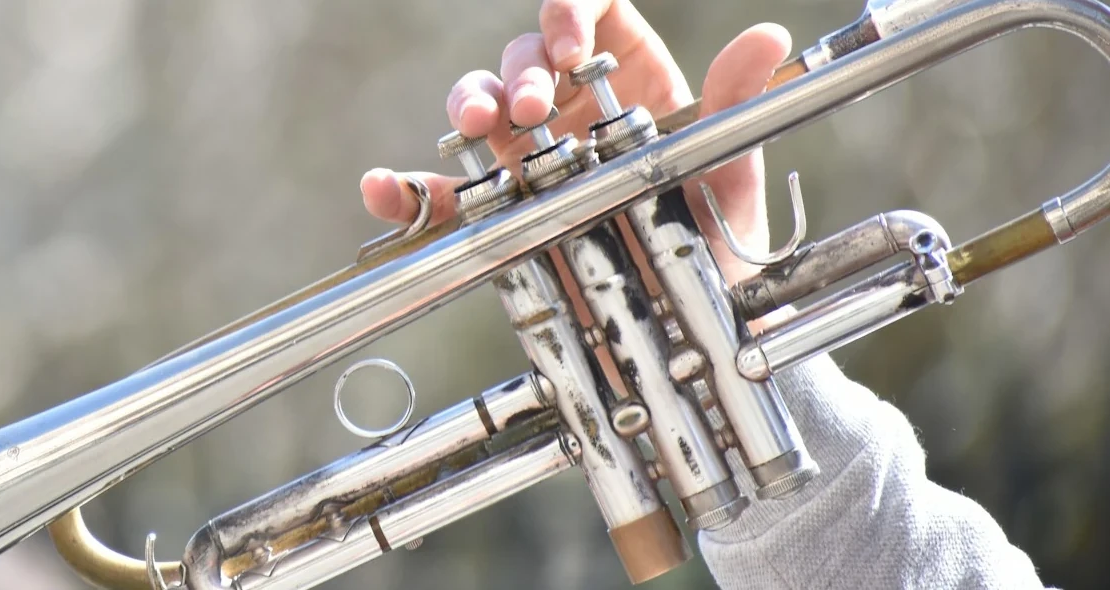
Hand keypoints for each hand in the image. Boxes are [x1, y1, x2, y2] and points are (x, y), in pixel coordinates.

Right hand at [358, 0, 792, 280]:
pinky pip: (442, 193)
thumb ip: (737, 107)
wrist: (688, 329)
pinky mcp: (496, 212)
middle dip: (517, 74)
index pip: (591, 15)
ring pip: (478, 107)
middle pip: (523, 59)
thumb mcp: (731, 175)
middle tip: (531, 109)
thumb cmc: (716, 245)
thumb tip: (765, 38)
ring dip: (468, 104)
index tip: (568, 46)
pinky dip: (406, 188)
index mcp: (628, 84)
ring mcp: (527, 158)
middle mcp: (570, 112)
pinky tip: (384, 188)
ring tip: (473, 125)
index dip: (569, 13)